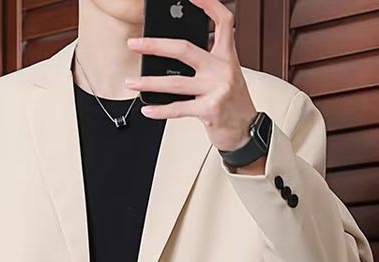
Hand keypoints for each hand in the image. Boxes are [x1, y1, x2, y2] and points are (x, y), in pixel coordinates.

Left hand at [125, 0, 258, 152]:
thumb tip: (176, 53)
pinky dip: (160, 110)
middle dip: (154, 45)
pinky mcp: (210, 109)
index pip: (223, 22)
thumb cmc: (233, 104)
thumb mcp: (227, 75)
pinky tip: (147, 109)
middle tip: (134, 44)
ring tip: (132, 83)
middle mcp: (222, 69)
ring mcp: (217, 89)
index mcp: (227, 56)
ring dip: (149, 83)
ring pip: (175, 82)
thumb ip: (208, 61)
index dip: (209, 5)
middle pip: (184, 48)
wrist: (247, 131)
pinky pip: (179, 109)